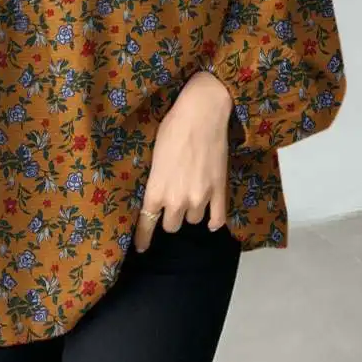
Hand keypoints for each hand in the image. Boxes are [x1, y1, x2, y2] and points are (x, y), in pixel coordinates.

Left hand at [134, 71, 232, 252]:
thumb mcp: (154, 156)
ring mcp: (201, 198)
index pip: (146, 224)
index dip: (143, 238)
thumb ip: (156, 181)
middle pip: (171, 226)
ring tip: (190, 195)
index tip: (141, 247)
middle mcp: (177, 200)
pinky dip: (213, 221)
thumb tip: (156, 193)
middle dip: (169, 217)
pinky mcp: (220, 192)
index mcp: (156, 190)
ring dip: (190, 211)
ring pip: (193, 220)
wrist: (202, 115)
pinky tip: (210, 217)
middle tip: (171, 203)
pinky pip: (217, 220)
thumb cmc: (172, 128)